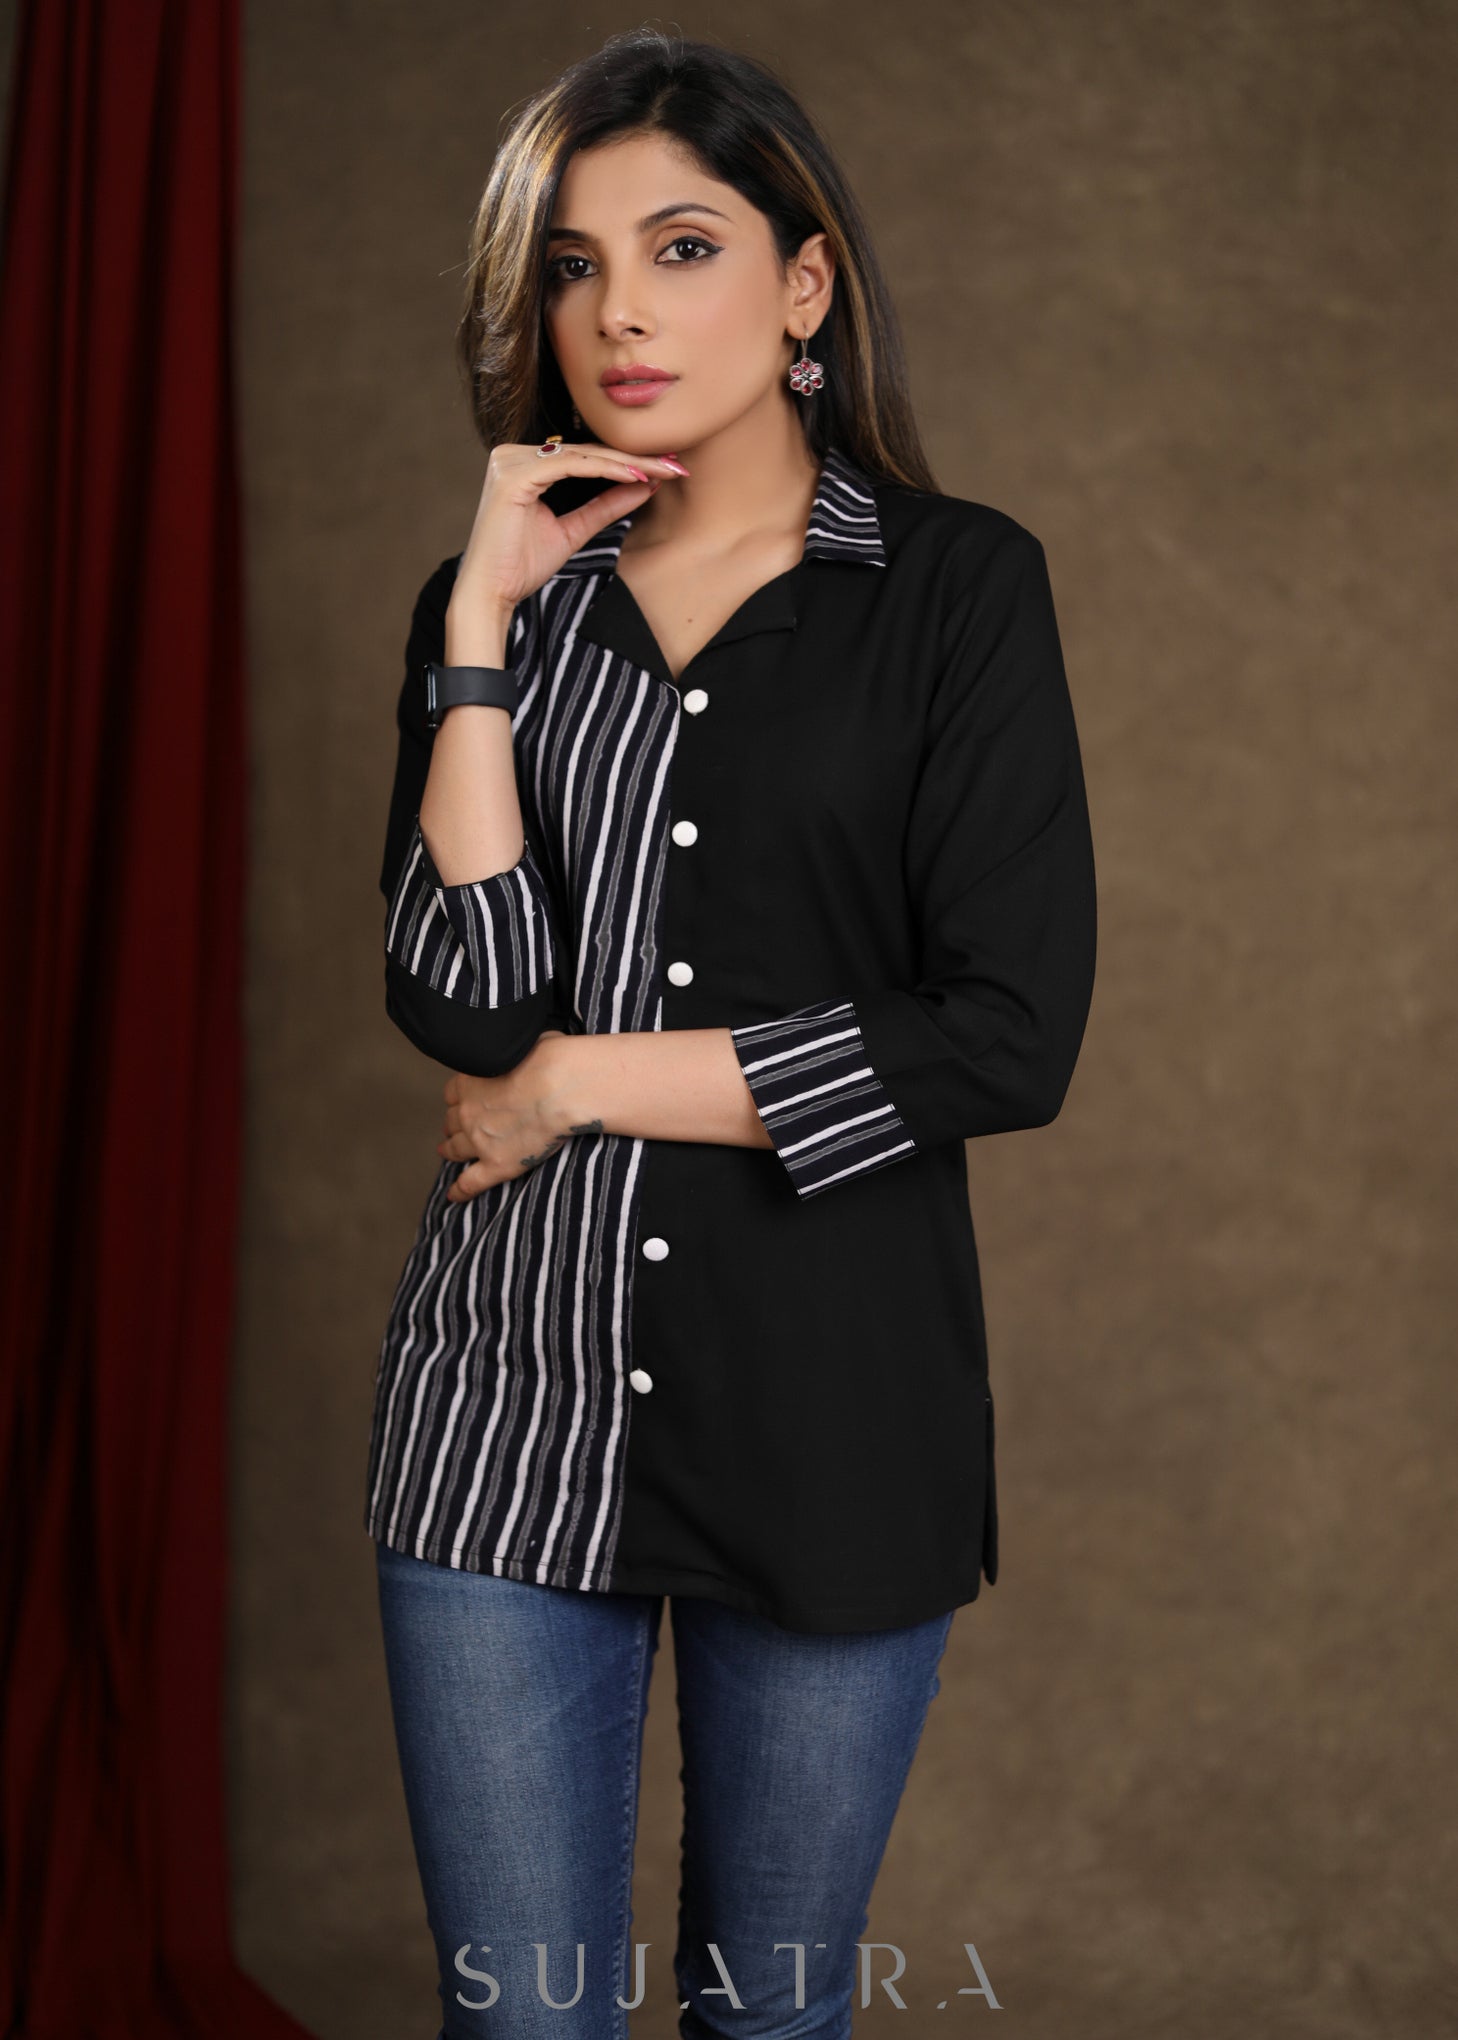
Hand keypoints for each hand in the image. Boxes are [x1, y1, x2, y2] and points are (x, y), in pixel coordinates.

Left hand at [436, 1030, 594, 1203]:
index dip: (457, 1098)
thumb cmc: (550, 1058)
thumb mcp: (524, 1041)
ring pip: (456, 1149)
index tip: (461, 1101)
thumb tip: (523, 1044)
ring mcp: (479, 1140)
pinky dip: (461, 1190)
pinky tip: (455, 1196)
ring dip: (450, 1150)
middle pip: (452, 1121)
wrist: (560, 1085)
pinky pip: (471, 1182)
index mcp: (471, 1081)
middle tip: (453, 1128)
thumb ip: (514, 1050)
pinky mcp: (496, 1164)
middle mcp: (468, 1111)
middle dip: (452, 1123)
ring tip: (447, 1152)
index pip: (454, 1092)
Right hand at [448, 437, 688, 628]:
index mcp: (524, 463)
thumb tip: (644, 486)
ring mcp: (511, 461)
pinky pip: (569, 465)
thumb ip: (605, 506)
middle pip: (586, 451)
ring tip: (664, 470)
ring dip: (627, 462)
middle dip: (635, 458)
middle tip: (676, 464)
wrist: (490, 592)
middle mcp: (513, 454)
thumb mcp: (573, 531)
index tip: (666, 469)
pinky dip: (605, 470)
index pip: (585, 456)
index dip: (627, 461)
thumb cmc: (521, 566)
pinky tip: (635, 476)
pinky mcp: (514, 474)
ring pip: (583, 455)